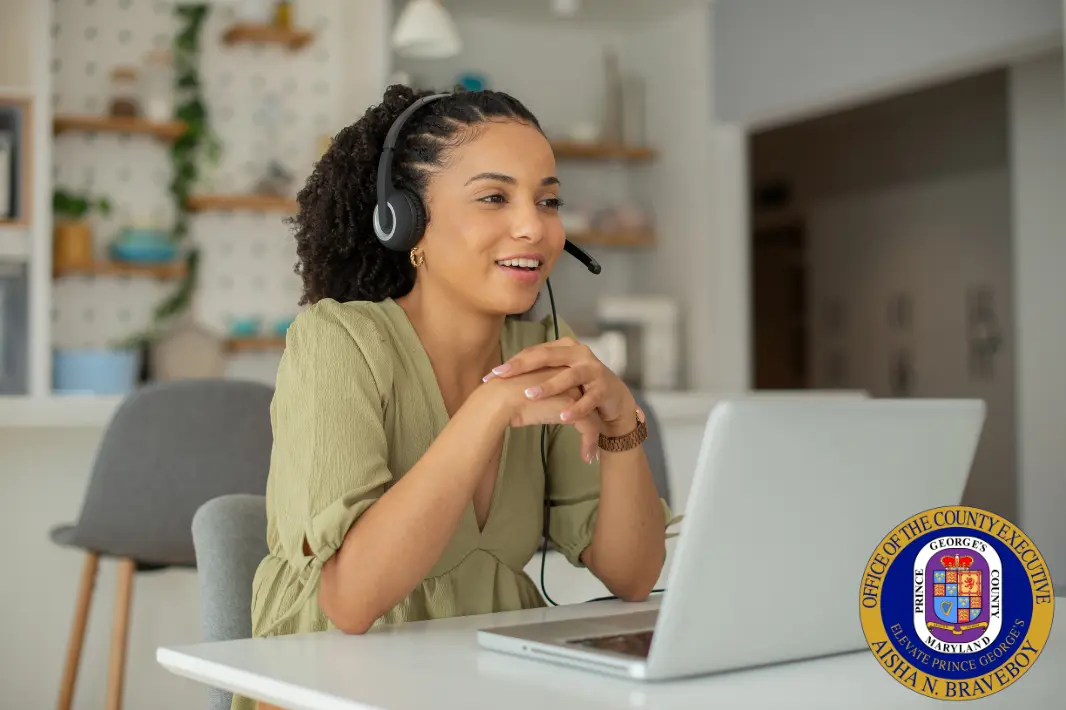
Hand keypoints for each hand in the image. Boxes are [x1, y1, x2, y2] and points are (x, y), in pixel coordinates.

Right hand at [481, 368, 603, 462]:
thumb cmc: (499, 396)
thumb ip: (530, 392)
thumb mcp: (518, 391)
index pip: (572, 386)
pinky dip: (588, 443)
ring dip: (592, 436)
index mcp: (553, 368)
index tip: (575, 419)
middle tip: (592, 435)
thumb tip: (528, 401)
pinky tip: (587, 458)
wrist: (497, 400)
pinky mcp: (573, 407)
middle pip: (586, 399)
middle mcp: (566, 375)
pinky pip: (589, 427)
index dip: (576, 405)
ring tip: (591, 454)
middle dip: (590, 420)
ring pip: (591, 415)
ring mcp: (571, 390)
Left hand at [483, 337, 636, 436]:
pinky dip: (576, 408)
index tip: (490, 375)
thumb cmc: (578, 387)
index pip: (533, 352)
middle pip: (547, 357)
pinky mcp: (605, 388)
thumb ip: (535, 373)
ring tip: (528, 395)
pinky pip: (588, 399)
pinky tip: (562, 417)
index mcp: (563, 348)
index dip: (512, 363)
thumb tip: (499, 378)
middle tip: (501, 375)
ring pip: (568, 376)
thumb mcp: (556, 375)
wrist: (614, 398)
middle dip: (522, 366)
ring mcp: (593, 370)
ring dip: (548, 386)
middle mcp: (578, 354)